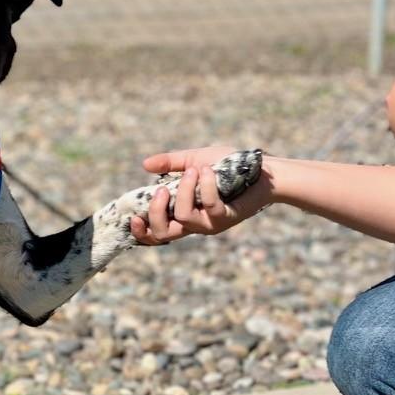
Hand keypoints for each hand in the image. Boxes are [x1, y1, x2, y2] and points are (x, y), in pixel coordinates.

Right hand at [130, 145, 254, 244]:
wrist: (261, 168)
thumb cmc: (229, 165)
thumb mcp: (194, 159)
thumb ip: (171, 163)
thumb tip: (144, 165)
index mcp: (184, 213)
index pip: (157, 234)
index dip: (141, 233)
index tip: (133, 217)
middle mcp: (195, 224)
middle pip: (163, 234)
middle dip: (155, 211)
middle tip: (162, 189)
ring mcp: (211, 224)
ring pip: (183, 216)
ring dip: (184, 190)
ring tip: (195, 170)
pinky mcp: (227, 218)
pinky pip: (209, 205)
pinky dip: (205, 185)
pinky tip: (208, 170)